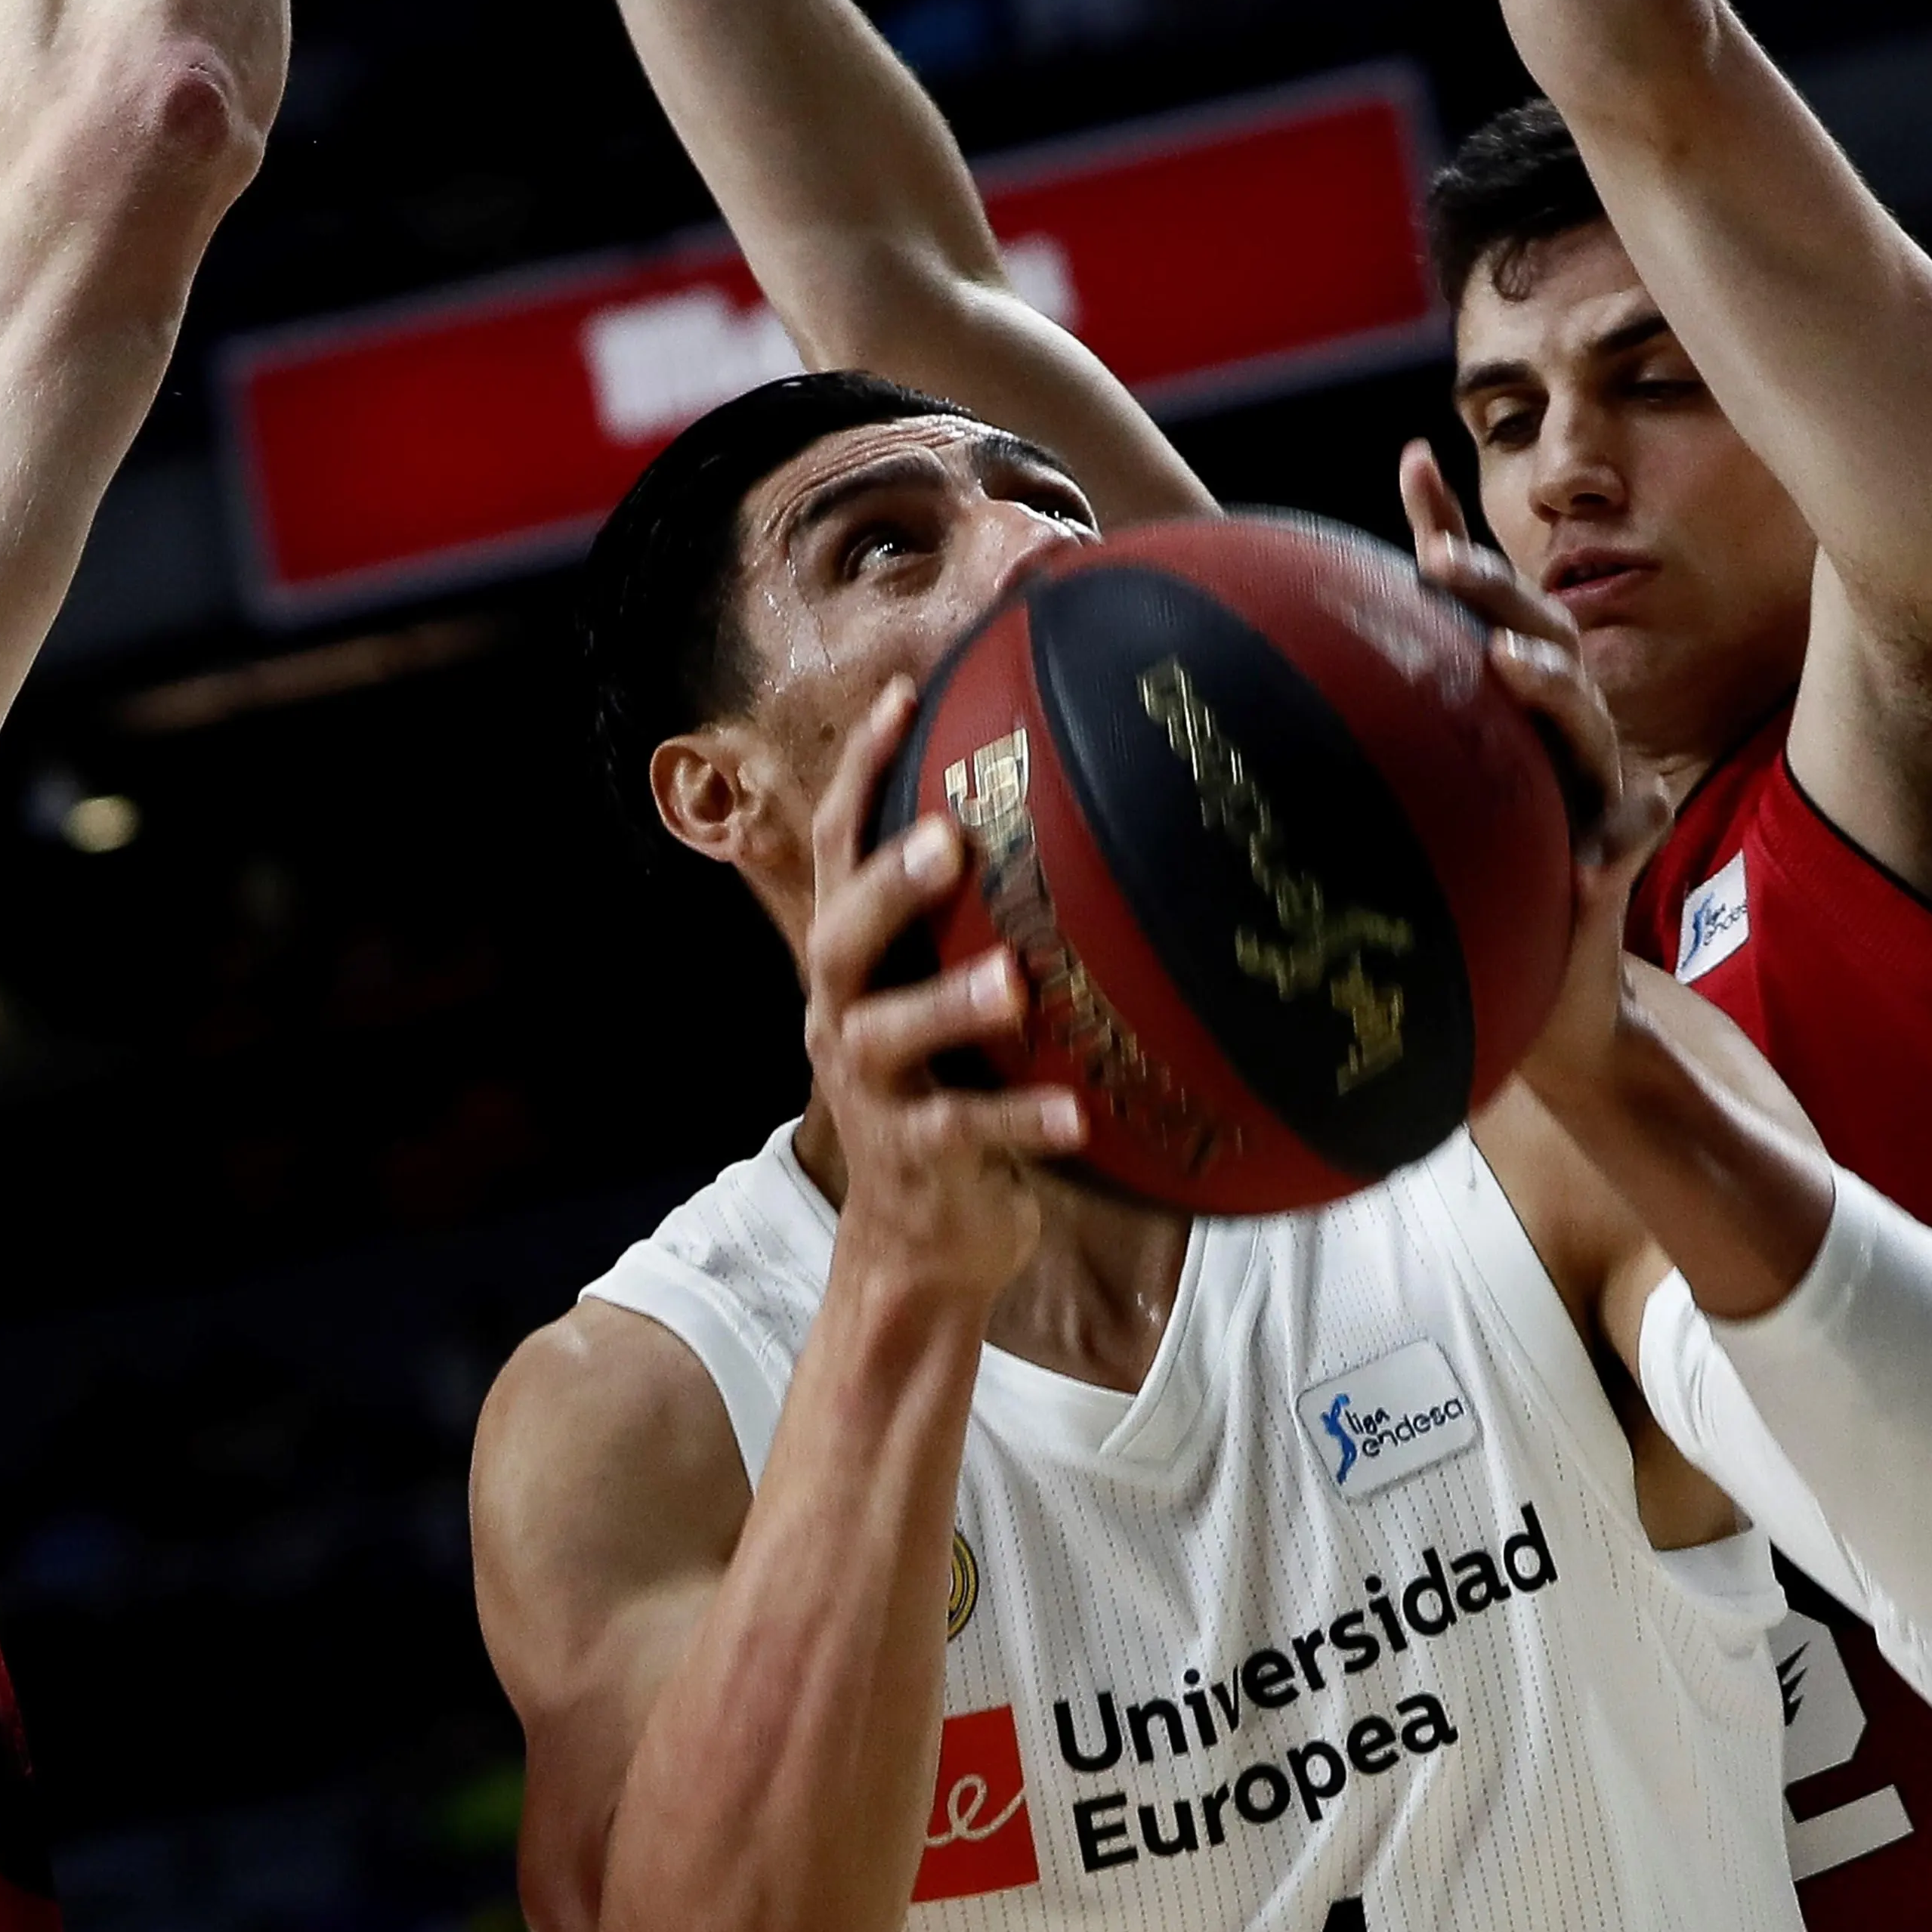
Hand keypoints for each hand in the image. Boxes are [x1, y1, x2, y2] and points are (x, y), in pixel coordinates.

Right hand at [801, 679, 1087, 1303]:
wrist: (923, 1236)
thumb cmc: (961, 1086)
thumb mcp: (957, 995)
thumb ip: (991, 920)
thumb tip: (1094, 815)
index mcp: (852, 957)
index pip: (837, 845)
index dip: (860, 771)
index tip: (903, 695)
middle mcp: (842, 1008)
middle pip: (845, 930)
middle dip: (891, 883)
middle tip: (948, 841)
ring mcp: (870, 1085)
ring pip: (890, 1031)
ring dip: (949, 1003)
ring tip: (1011, 983)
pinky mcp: (913, 1155)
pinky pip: (962, 1131)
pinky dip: (1019, 1121)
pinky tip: (1076, 1112)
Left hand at [1399, 442, 1672, 1092]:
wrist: (1538, 980)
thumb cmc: (1471, 861)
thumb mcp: (1415, 783)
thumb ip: (1375, 706)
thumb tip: (1284, 640)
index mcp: (1508, 692)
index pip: (1482, 596)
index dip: (1451, 523)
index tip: (1409, 462)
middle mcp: (1557, 720)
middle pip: (1541, 631)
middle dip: (1495, 591)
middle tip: (1439, 565)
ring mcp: (1594, 777)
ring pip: (1587, 716)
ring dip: (1549, 688)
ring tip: (1508, 671)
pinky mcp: (1617, 846)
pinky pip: (1631, 827)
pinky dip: (1609, 837)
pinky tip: (1580, 862)